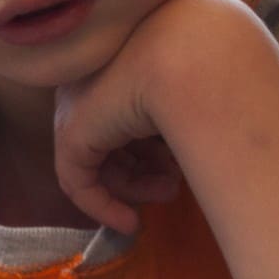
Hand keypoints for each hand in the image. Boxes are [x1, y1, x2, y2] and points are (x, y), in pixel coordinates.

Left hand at [54, 0, 260, 233]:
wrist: (192, 54)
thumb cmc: (207, 68)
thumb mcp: (191, 98)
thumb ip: (174, 122)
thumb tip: (171, 152)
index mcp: (121, 67)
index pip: (128, 120)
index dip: (153, 151)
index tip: (175, 172)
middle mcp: (92, 85)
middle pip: (113, 143)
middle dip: (145, 172)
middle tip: (172, 190)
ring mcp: (77, 108)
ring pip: (99, 164)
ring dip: (135, 187)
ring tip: (168, 193)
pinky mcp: (70, 134)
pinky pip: (79, 182)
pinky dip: (101, 206)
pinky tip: (129, 223)